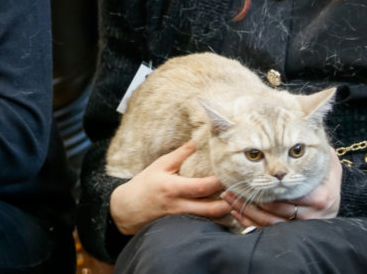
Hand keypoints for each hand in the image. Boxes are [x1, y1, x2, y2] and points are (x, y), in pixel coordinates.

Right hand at [109, 141, 230, 235]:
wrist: (127, 209)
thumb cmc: (144, 184)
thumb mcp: (160, 165)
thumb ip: (180, 154)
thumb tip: (197, 140)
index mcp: (173, 188)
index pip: (202, 187)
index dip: (219, 182)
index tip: (230, 174)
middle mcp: (179, 206)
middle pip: (211, 209)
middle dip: (229, 203)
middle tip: (239, 191)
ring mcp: (181, 218)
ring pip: (209, 220)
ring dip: (224, 212)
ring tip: (234, 200)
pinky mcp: (181, 225)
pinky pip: (202, 224)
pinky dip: (213, 218)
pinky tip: (222, 209)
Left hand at [222, 152, 342, 228]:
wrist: (332, 201)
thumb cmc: (326, 176)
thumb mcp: (327, 159)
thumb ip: (315, 142)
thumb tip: (307, 118)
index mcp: (318, 196)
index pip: (289, 192)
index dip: (267, 182)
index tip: (249, 171)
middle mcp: (310, 214)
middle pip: (275, 208)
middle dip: (251, 195)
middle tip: (230, 187)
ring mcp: (299, 225)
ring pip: (268, 221)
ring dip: (246, 208)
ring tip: (228, 196)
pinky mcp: (289, 232)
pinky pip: (266, 229)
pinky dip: (249, 220)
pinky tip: (235, 209)